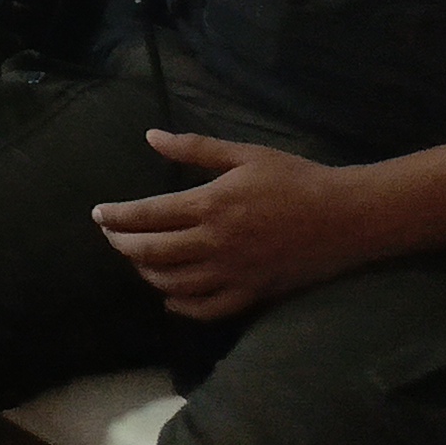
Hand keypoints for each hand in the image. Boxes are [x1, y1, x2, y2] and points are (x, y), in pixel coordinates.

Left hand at [93, 131, 392, 318]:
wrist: (347, 217)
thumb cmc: (296, 179)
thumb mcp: (245, 155)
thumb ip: (195, 148)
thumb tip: (150, 135)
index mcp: (210, 205)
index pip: (147, 215)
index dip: (116, 217)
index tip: (98, 214)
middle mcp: (216, 243)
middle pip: (151, 252)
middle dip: (122, 244)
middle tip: (111, 236)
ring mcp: (234, 273)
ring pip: (173, 282)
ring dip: (146, 273)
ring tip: (137, 260)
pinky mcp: (253, 293)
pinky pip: (207, 308)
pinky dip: (181, 305)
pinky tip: (169, 297)